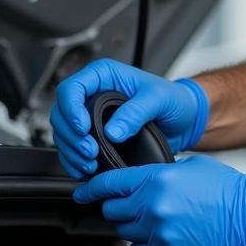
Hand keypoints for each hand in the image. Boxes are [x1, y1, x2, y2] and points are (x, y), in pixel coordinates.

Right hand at [50, 58, 209, 179]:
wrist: (184, 119)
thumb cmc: (174, 99)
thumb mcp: (159, 99)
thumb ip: (136, 112)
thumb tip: (112, 131)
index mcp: (105, 76)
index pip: (72, 88)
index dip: (71, 109)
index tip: (82, 128)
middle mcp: (94, 94)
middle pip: (61, 114)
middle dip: (71, 137)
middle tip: (89, 152)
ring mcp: (92, 116)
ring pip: (64, 134)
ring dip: (72, 152)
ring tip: (89, 163)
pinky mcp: (96, 135)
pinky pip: (73, 149)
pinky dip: (75, 161)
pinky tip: (86, 169)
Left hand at [72, 156, 245, 245]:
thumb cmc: (227, 190)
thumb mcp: (192, 166)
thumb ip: (161, 171)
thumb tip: (142, 179)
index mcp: (157, 180)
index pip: (109, 183)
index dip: (90, 188)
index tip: (81, 191)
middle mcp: (153, 207)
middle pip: (112, 211)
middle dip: (119, 207)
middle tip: (133, 205)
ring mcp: (159, 233)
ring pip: (125, 232)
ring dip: (134, 226)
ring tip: (157, 220)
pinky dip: (148, 244)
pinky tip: (165, 235)